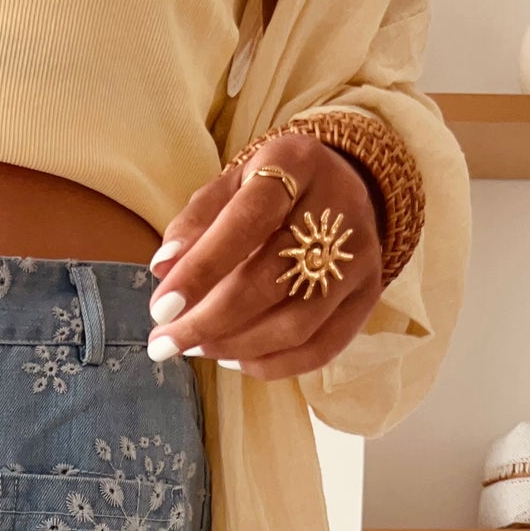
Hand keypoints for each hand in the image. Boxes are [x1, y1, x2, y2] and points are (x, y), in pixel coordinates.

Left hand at [146, 131, 384, 379]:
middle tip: (164, 342)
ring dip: (234, 347)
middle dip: (208, 322)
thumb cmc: (273, 188)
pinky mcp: (369, 296)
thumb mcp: (233, 182)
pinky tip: (234, 360)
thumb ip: (196, 221)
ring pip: (294, 325)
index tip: (161, 309)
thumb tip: (163, 269)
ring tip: (195, 347)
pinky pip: (320, 349)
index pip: (246, 223)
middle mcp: (338, 210)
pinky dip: (270, 365)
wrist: (343, 185)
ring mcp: (359, 258)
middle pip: (270, 284)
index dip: (201, 271)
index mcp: (296, 165)